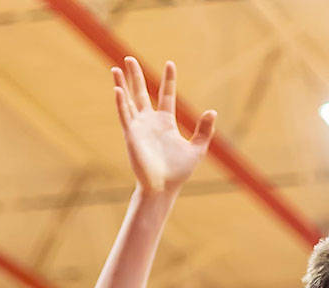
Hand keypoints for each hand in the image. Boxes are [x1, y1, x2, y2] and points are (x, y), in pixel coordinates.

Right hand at [113, 57, 215, 197]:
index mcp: (165, 122)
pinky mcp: (131, 135)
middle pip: (141, 92)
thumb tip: (212, 111)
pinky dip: (121, 102)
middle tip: (130, 58)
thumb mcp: (197, 149)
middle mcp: (150, 121)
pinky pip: (125, 115)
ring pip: (128, 100)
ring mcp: (139, 127)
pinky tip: (118, 89)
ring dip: (122, 84)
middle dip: (135, 76)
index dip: (168, 79)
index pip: (166, 94)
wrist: (163, 189)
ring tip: (116, 68)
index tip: (170, 63)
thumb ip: (204, 130)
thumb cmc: (178, 173)